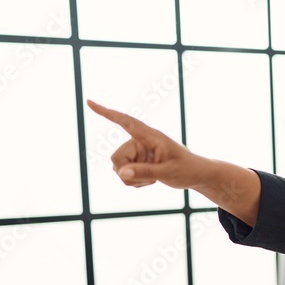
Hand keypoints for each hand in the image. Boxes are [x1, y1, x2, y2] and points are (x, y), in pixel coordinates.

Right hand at [86, 100, 211, 189]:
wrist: (195, 175)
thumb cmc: (186, 169)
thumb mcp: (167, 172)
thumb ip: (144, 172)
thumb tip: (121, 173)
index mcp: (150, 136)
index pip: (125, 122)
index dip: (106, 113)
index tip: (89, 102)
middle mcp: (140, 142)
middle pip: (116, 158)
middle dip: (127, 172)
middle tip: (150, 178)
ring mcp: (138, 153)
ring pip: (118, 168)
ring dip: (133, 179)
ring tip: (154, 178)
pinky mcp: (137, 162)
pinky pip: (124, 175)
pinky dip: (135, 182)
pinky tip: (151, 180)